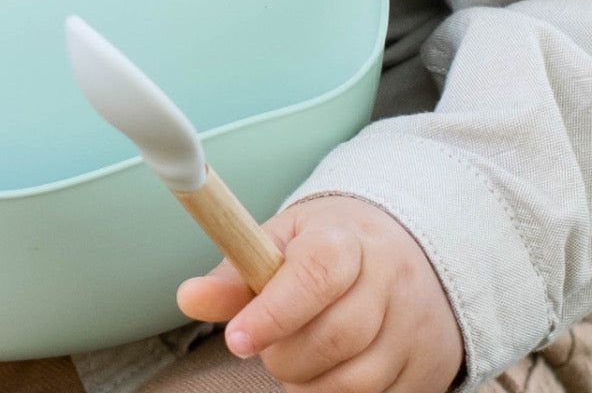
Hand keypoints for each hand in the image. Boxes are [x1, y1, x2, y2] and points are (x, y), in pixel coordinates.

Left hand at [176, 195, 463, 392]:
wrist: (405, 251)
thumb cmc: (327, 247)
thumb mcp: (279, 242)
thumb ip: (234, 274)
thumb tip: (188, 298)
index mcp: (346, 239)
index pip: (314, 276)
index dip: (273, 313)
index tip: (237, 339)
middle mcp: (390, 280)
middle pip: (335, 337)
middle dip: (285, 354)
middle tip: (264, 345)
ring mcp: (415, 328)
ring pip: (357, 380)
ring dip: (309, 383)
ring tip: (293, 359)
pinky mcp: (429, 368)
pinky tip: (324, 374)